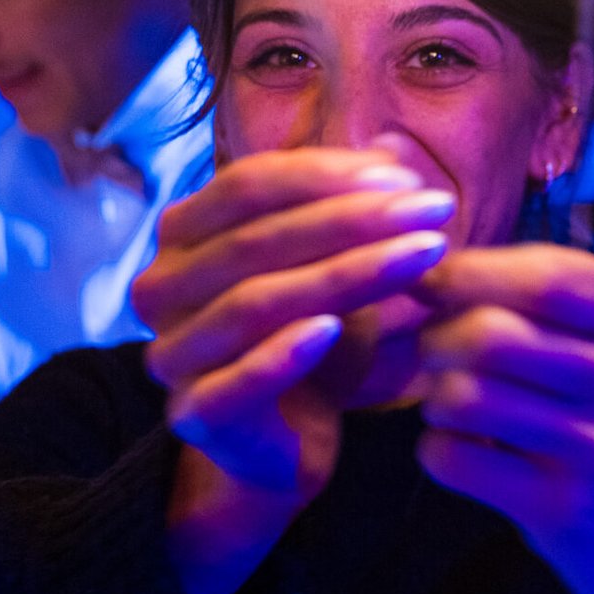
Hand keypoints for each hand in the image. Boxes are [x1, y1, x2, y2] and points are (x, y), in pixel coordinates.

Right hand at [133, 147, 453, 593]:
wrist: (285, 445)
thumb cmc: (311, 343)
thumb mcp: (337, 266)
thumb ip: (353, 210)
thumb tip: (393, 148)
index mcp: (183, 235)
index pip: (246, 185)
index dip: (327, 174)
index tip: (407, 178)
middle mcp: (160, 287)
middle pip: (255, 239)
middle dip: (353, 219)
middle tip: (433, 210)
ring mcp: (171, 353)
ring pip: (255, 302)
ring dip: (345, 274)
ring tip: (421, 257)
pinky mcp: (193, 415)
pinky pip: (236, 380)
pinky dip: (284, 352)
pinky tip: (337, 330)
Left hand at [414, 247, 593, 593]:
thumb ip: (573, 309)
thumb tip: (450, 266)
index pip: (551, 277)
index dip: (472, 272)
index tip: (429, 283)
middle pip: (494, 333)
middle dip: (441, 338)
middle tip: (436, 356)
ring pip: (466, 393)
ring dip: (438, 398)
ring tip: (454, 407)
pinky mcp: (566, 510)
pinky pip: (456, 457)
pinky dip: (439, 449)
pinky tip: (463, 452)